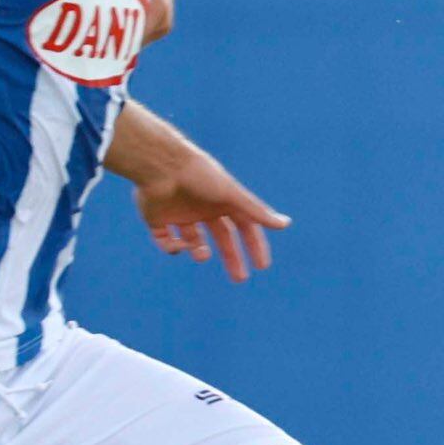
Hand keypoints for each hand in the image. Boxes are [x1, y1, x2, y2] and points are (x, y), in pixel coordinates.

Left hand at [135, 143, 289, 282]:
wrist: (162, 166)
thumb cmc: (200, 176)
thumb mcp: (231, 196)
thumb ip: (256, 212)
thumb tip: (286, 224)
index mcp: (223, 200)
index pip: (245, 226)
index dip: (254, 244)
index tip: (262, 266)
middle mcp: (203, 207)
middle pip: (222, 236)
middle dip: (232, 257)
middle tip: (240, 278)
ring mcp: (180, 213)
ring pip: (193, 240)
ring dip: (199, 251)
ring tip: (202, 254)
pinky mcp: (157, 218)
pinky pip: (165, 240)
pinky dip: (172, 247)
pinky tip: (178, 245)